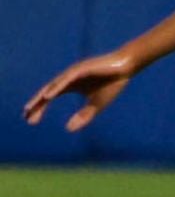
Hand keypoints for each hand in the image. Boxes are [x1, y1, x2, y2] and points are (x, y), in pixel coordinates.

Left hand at [23, 51, 137, 132]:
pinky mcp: (81, 69)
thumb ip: (84, 116)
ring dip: (42, 97)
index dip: (40, 108)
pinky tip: (49, 96)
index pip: (50, 97)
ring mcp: (74, 72)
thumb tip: (68, 129)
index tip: (30, 120)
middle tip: (26, 118)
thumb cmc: (112, 83)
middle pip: (47, 92)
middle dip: (36, 105)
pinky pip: (66, 80)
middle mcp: (68, 78)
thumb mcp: (97, 104)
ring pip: (54, 86)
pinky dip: (56, 87)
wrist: (127, 66)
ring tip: (31, 107)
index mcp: (71, 85)